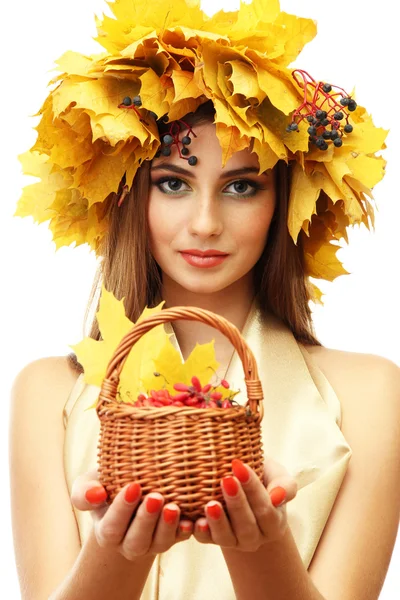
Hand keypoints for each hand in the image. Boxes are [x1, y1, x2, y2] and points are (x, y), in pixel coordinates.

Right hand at [71, 468, 193, 559]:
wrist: (130, 490)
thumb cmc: (107, 485)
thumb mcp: (89, 485)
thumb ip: (84, 492)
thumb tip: (96, 494)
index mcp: (107, 531)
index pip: (112, 527)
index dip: (122, 509)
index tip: (133, 486)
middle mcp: (129, 543)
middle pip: (137, 541)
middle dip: (146, 520)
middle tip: (155, 497)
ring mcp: (152, 542)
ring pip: (159, 543)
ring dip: (168, 527)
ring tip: (174, 506)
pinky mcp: (173, 537)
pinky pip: (180, 539)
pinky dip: (185, 531)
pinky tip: (191, 520)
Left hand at [192, 457, 296, 551]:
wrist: (240, 481)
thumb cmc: (262, 475)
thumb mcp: (277, 475)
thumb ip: (285, 485)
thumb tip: (278, 496)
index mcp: (274, 524)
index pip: (266, 510)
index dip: (253, 489)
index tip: (240, 466)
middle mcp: (255, 538)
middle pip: (247, 526)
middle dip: (236, 503)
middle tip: (226, 480)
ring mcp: (233, 541)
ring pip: (226, 538)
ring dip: (218, 522)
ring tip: (210, 504)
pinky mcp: (212, 539)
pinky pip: (206, 540)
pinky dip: (200, 532)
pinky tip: (195, 521)